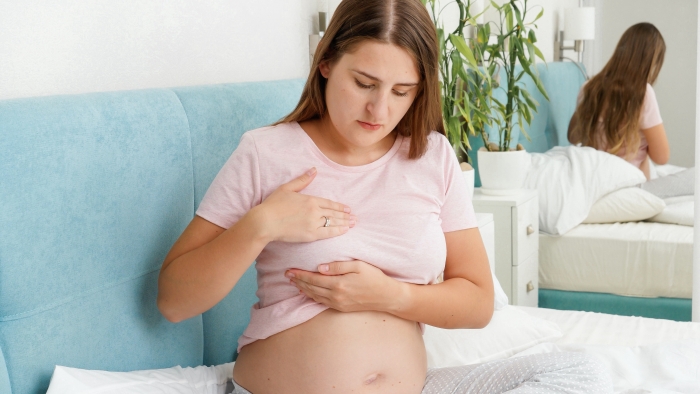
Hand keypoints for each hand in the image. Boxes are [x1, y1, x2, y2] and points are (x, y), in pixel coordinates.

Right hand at [253, 167, 355, 242]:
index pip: (329, 203)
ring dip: (345, 223)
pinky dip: (338, 231)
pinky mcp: (310, 234)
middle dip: (346, 215)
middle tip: (355, 217)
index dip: (340, 206)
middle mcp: (314, 210)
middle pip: (334, 213)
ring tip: (353, 224)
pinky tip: (345, 230)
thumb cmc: (272, 205)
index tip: (348, 209)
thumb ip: (302, 180)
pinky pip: (328, 232)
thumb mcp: (286, 188)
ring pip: (333, 222)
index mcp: (310, 199)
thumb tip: (314, 170)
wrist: (265, 222)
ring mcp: (313, 222)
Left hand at [285, 260, 402, 312]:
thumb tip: (319, 267)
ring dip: (303, 289)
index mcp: (338, 284)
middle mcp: (336, 296)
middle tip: (287, 275)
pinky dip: (312, 296)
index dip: (300, 274)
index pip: (313, 279)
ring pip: (315, 296)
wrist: (386, 296)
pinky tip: (308, 292)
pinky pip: (322, 302)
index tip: (289, 270)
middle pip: (311, 288)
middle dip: (298, 281)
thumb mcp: (359, 266)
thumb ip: (338, 266)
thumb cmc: (374, 278)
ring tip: (294, 282)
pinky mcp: (341, 308)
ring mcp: (338, 303)